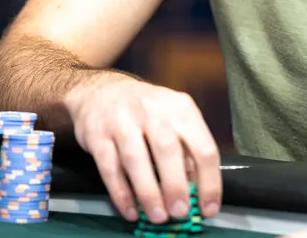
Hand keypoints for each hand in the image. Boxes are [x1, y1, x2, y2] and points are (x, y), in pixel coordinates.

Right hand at [63, 72, 221, 223]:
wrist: (101, 90)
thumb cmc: (147, 111)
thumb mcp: (173, 119)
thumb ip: (186, 150)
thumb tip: (197, 190)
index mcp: (181, 108)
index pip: (203, 147)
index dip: (209, 181)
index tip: (208, 209)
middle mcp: (153, 110)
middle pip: (168, 149)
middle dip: (176, 185)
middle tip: (180, 213)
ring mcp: (123, 120)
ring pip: (136, 159)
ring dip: (148, 192)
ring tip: (157, 216)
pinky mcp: (97, 134)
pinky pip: (110, 168)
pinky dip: (121, 193)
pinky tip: (130, 211)